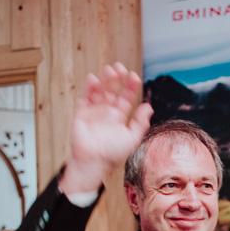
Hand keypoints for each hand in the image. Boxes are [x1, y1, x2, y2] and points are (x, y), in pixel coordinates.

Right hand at [59, 62, 153, 195]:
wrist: (94, 163)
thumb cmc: (112, 154)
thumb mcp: (132, 138)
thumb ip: (140, 123)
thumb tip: (149, 107)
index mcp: (119, 117)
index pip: (125, 98)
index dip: (130, 87)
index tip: (134, 76)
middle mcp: (106, 113)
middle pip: (111, 91)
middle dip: (116, 79)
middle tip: (120, 67)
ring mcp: (93, 112)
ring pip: (99, 92)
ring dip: (103, 81)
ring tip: (109, 71)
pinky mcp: (81, 114)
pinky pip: (84, 98)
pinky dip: (88, 89)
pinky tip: (93, 79)